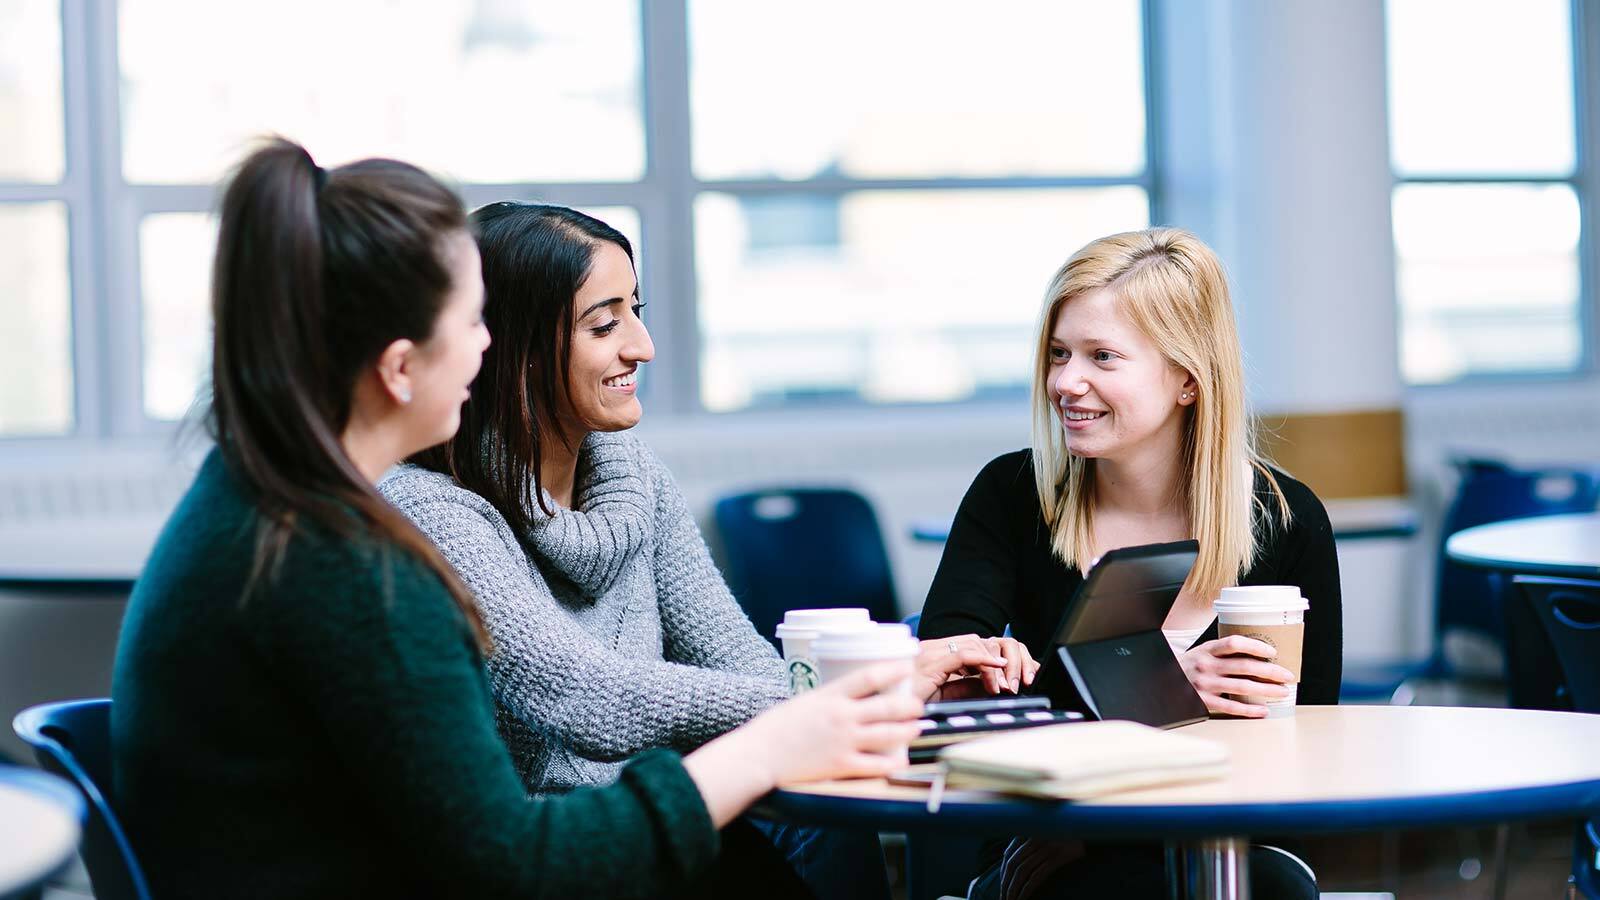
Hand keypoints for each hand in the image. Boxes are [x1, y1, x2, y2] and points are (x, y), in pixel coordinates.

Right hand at [743, 661, 925, 786]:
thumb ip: (825, 701)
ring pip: (887, 734)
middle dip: (907, 705)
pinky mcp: (842, 764)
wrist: (759, 754)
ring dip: (907, 730)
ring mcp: (844, 740)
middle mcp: (842, 716)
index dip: (891, 670)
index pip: (869, 676)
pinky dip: (892, 762)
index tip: (905, 667)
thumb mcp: (801, 703)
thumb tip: (840, 700)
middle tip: (918, 705)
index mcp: (830, 695)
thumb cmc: (773, 728)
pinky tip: (901, 760)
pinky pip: (875, 764)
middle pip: (886, 706)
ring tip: (916, 728)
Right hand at [912, 634, 1040, 700]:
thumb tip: (988, 685)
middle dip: (1000, 657)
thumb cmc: (904, 706)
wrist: (879, 714)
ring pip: (973, 644)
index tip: (1009, 675)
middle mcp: (931, 649)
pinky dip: (984, 661)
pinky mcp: (929, 664)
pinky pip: (963, 654)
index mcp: (932, 655)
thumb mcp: (941, 696)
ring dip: (995, 662)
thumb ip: (962, 687)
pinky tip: (998, 670)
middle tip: (1015, 680)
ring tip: (1006, 682)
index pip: (970, 646)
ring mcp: (929, 654)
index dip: (993, 657)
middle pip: (975, 641)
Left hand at [998, 837, 1083, 899]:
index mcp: (1028, 832)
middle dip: (1005, 884)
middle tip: (1003, 898)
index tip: (1002, 887)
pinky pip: (1037, 875)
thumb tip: (1006, 855)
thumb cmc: (1064, 832)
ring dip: (1014, 889)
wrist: (1088, 828)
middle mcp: (1034, 838)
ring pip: (1023, 872)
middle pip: (1013, 864)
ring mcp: (1045, 847)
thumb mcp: (1041, 833)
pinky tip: (1023, 897)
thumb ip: (1025, 841)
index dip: (1002, 873)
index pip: (1008, 855)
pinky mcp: (1057, 856)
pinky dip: (1027, 888)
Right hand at [1178, 635, 1295, 717]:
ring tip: (1282, 692)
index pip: (1234, 643)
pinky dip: (1250, 709)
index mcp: (1207, 649)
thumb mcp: (1202, 653)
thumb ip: (1223, 653)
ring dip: (1266, 690)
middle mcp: (1206, 665)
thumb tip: (1258, 655)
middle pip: (1244, 666)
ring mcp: (1205, 684)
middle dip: (1271, 671)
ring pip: (1242, 686)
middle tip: (1287, 676)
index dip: (1256, 647)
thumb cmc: (1191, 666)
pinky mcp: (1203, 701)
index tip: (1273, 653)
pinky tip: (1263, 710)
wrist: (1163, 682)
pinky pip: (1231, 706)